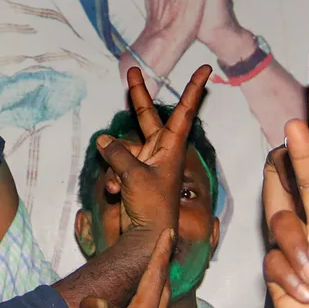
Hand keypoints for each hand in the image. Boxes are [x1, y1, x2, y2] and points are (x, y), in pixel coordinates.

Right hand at [96, 66, 211, 233]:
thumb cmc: (152, 206)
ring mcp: (147, 162)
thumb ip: (117, 153)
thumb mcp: (134, 175)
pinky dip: (114, 178)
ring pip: (123, 149)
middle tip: (132, 70)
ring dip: (115, 164)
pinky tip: (116, 192)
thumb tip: (103, 139)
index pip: (184, 111)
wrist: (147, 238)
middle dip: (138, 95)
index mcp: (172, 146)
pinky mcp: (134, 175)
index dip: (193, 89)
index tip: (205, 69)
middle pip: (148, 116)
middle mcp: (161, 150)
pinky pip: (117, 166)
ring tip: (119, 185)